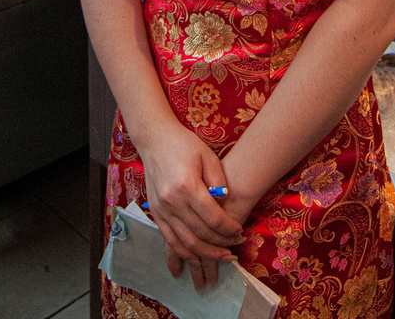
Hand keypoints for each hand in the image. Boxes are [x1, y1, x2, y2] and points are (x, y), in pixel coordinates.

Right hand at [138, 120, 244, 279]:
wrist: (154, 139)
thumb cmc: (183, 144)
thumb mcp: (208, 156)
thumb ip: (219, 181)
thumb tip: (225, 203)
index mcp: (187, 186)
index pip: (213, 218)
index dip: (230, 228)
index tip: (240, 230)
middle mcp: (172, 201)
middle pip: (201, 234)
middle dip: (221, 243)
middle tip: (235, 244)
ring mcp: (161, 209)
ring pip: (186, 243)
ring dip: (206, 253)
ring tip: (221, 255)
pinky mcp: (155, 213)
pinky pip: (170, 240)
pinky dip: (185, 252)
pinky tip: (198, 254)